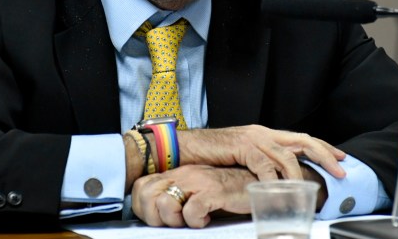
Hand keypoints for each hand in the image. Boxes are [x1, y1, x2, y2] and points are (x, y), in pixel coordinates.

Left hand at [132, 165, 253, 227]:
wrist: (257, 182)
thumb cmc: (226, 194)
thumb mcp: (196, 194)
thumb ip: (178, 200)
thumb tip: (156, 217)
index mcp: (177, 174)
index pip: (140, 188)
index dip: (143, 208)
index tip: (159, 220)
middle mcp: (184, 174)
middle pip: (147, 196)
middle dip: (156, 217)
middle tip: (176, 223)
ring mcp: (198, 180)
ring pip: (165, 203)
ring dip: (175, 220)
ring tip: (193, 220)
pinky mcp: (215, 190)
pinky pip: (192, 210)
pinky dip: (196, 221)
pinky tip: (208, 218)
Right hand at [178, 125, 345, 180]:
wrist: (188, 146)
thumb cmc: (213, 155)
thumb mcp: (244, 158)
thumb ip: (262, 163)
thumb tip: (279, 179)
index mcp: (266, 134)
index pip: (302, 138)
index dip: (323, 147)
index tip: (341, 157)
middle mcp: (264, 132)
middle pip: (303, 140)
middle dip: (325, 155)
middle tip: (341, 170)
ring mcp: (254, 138)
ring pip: (287, 154)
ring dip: (301, 173)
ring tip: (309, 188)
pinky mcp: (243, 146)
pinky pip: (265, 164)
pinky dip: (274, 179)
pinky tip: (279, 190)